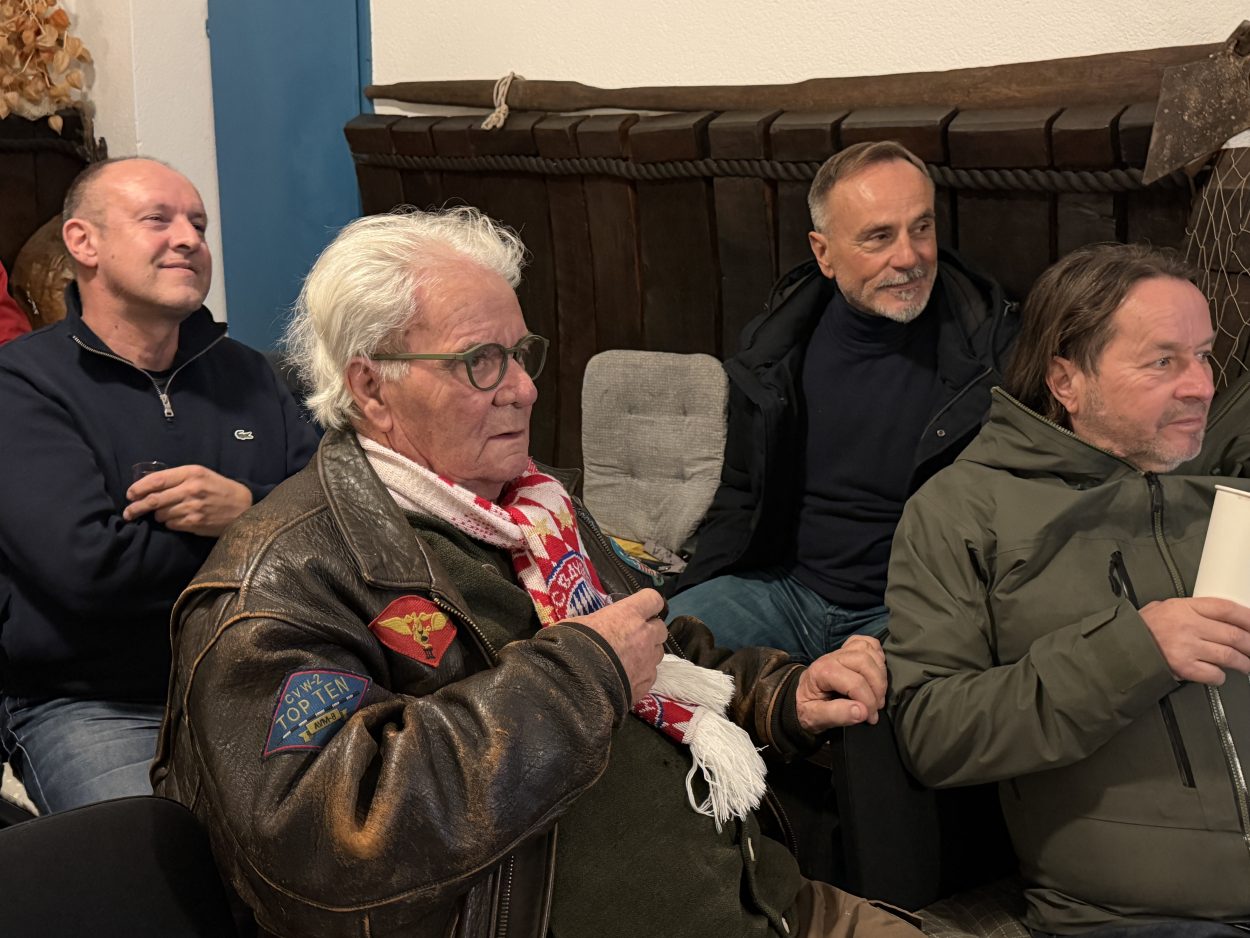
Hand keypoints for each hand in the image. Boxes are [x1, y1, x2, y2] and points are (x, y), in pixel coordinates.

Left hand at [124, 464, 252, 536]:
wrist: (244, 506)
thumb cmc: (218, 488)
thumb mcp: (201, 475)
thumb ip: (176, 477)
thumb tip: (146, 485)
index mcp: (191, 473)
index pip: (156, 480)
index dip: (138, 488)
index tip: (130, 494)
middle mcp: (191, 489)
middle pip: (153, 500)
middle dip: (136, 507)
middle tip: (129, 513)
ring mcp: (193, 507)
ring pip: (161, 514)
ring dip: (159, 515)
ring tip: (167, 512)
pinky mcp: (195, 523)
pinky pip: (171, 524)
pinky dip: (170, 523)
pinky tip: (179, 519)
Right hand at [566, 589, 667, 704]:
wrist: (576, 683)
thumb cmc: (573, 645)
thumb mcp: (578, 623)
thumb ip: (594, 621)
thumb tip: (589, 626)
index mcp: (629, 614)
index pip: (653, 599)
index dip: (648, 603)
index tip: (641, 608)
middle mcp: (645, 635)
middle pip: (660, 627)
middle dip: (650, 630)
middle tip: (633, 636)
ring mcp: (648, 661)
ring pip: (658, 652)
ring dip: (648, 653)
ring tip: (630, 659)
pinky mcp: (646, 684)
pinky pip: (651, 675)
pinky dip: (642, 674)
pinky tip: (627, 678)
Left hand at [795, 635, 887, 732]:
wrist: (800, 696)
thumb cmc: (808, 707)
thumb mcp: (814, 718)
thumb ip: (836, 715)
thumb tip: (862, 712)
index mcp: (821, 672)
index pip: (855, 682)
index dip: (868, 701)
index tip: (870, 717)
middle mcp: (832, 657)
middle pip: (864, 662)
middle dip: (877, 687)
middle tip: (876, 707)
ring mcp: (841, 651)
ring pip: (869, 651)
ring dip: (880, 674)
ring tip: (878, 694)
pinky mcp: (848, 649)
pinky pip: (868, 642)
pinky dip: (878, 654)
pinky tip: (877, 672)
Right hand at [1140, 596, 1249, 684]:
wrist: (1121, 649)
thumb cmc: (1139, 629)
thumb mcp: (1162, 607)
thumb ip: (1188, 609)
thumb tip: (1211, 614)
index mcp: (1184, 608)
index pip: (1226, 609)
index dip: (1247, 617)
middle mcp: (1189, 626)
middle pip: (1234, 635)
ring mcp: (1187, 648)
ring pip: (1229, 656)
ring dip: (1244, 663)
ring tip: (1247, 665)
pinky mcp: (1184, 668)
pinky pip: (1214, 674)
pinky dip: (1221, 677)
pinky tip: (1220, 675)